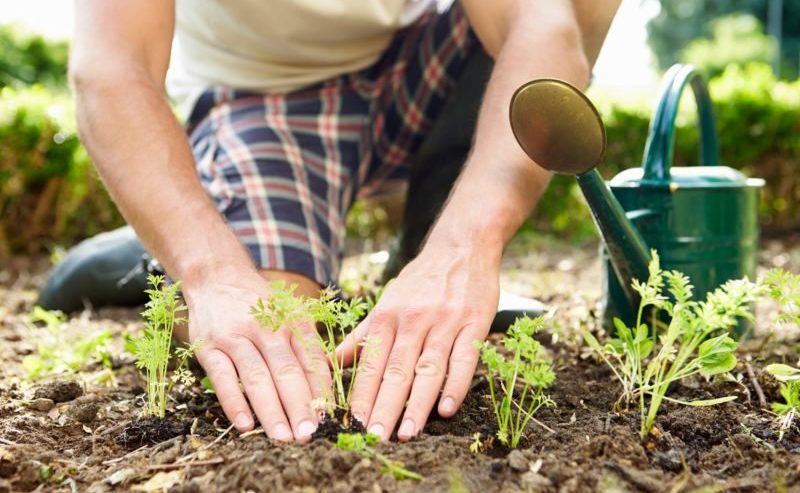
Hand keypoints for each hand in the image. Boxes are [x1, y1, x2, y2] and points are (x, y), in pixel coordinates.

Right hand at [184, 268, 330, 442]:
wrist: (216, 276)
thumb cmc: (260, 305)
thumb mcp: (289, 315)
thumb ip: (305, 348)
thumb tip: (325, 392)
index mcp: (292, 321)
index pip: (311, 360)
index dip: (321, 391)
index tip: (329, 419)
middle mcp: (267, 327)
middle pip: (287, 371)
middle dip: (300, 406)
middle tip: (309, 434)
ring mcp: (236, 337)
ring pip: (257, 377)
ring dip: (271, 410)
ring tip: (283, 437)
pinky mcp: (209, 346)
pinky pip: (222, 377)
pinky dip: (234, 402)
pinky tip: (245, 424)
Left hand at [337, 243, 499, 440]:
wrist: (461, 247)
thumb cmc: (420, 281)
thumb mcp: (386, 302)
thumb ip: (362, 336)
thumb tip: (329, 362)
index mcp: (387, 317)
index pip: (371, 363)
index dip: (362, 396)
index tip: (352, 425)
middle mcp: (413, 320)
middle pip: (396, 370)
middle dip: (384, 407)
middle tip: (374, 438)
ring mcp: (445, 323)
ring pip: (428, 368)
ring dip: (417, 404)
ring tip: (406, 433)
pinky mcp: (474, 324)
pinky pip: (464, 359)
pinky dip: (455, 385)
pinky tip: (447, 409)